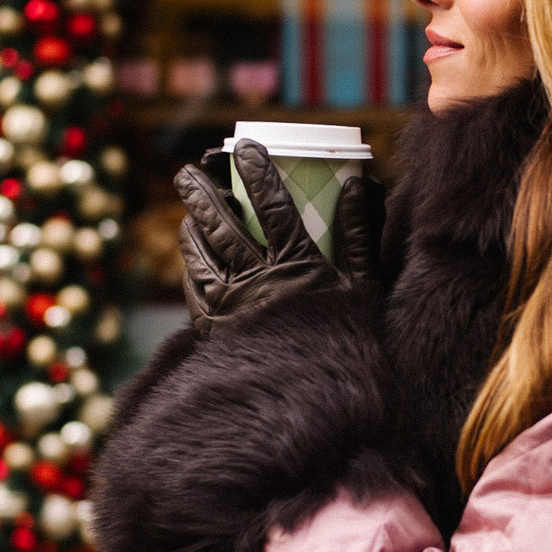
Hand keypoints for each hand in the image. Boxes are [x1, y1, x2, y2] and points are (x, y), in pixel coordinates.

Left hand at [174, 140, 382, 336]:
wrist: (314, 401)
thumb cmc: (348, 343)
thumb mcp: (364, 288)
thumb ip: (361, 236)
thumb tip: (359, 184)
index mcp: (300, 269)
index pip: (274, 210)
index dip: (258, 175)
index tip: (245, 149)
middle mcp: (261, 284)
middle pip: (225, 227)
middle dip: (205, 193)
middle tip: (189, 169)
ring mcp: (235, 308)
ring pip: (204, 255)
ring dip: (192, 226)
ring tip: (187, 207)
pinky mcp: (218, 332)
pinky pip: (196, 290)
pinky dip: (191, 266)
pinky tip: (190, 252)